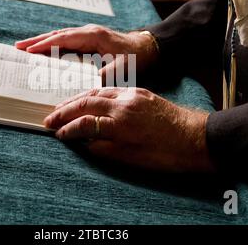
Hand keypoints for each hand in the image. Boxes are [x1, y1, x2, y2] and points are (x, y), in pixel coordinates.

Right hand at [15, 24, 158, 81]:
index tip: (28, 51)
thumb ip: (104, 76)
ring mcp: (88, 34)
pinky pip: (66, 40)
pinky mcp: (89, 39)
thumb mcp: (122, 69)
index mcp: (93, 36)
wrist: (148, 48)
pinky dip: (53, 44)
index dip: (45, 45)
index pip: (63, 39)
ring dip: (43, 41)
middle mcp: (88, 32)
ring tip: (25, 47)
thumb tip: (87, 87)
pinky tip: (46, 50)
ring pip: (60, 36)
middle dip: (36, 41)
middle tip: (17, 47)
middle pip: (57, 35)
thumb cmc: (136, 58)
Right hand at [43, 87, 213, 172]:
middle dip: (64, 109)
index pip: (85, 122)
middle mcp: (124, 104)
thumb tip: (85, 141)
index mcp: (122, 123)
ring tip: (62, 107)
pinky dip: (94, 93)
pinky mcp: (140, 92)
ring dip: (76, 99)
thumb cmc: (167, 154)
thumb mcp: (133, 158)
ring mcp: (132, 95)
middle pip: (86, 101)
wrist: (197, 138)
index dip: (68, 128)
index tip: (57, 133)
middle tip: (50, 118)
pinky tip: (88, 98)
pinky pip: (111, 89)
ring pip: (97, 91)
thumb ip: (104, 148)